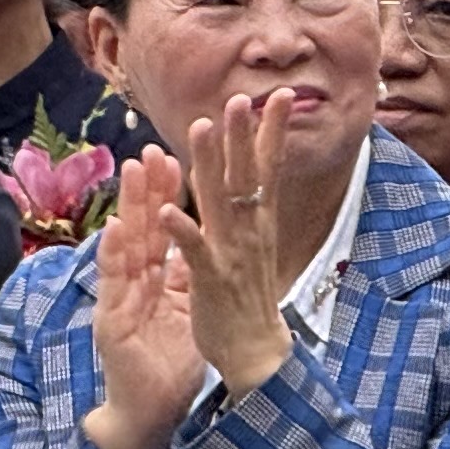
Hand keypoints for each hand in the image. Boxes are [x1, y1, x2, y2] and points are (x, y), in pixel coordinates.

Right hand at [81, 147, 202, 448]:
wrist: (148, 414)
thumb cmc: (166, 367)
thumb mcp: (183, 315)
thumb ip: (183, 280)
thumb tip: (193, 249)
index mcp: (154, 282)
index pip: (161, 232)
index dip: (167, 196)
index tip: (177, 158)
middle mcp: (133, 286)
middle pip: (142, 230)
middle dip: (147, 189)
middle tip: (153, 150)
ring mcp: (120, 302)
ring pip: (125, 247)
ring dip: (129, 207)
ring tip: (134, 171)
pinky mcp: (112, 324)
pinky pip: (114, 286)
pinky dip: (113, 256)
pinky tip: (116, 229)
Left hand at [167, 92, 303, 403]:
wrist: (256, 352)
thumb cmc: (248, 297)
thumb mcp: (253, 246)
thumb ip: (250, 210)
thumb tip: (253, 175)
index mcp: (257, 223)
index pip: (267, 169)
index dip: (271, 133)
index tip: (281, 95)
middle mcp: (249, 233)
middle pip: (245, 175)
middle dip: (243, 135)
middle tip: (242, 96)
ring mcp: (231, 254)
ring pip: (219, 202)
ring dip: (209, 165)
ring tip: (200, 129)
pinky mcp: (211, 280)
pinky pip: (195, 251)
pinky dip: (183, 230)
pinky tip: (168, 209)